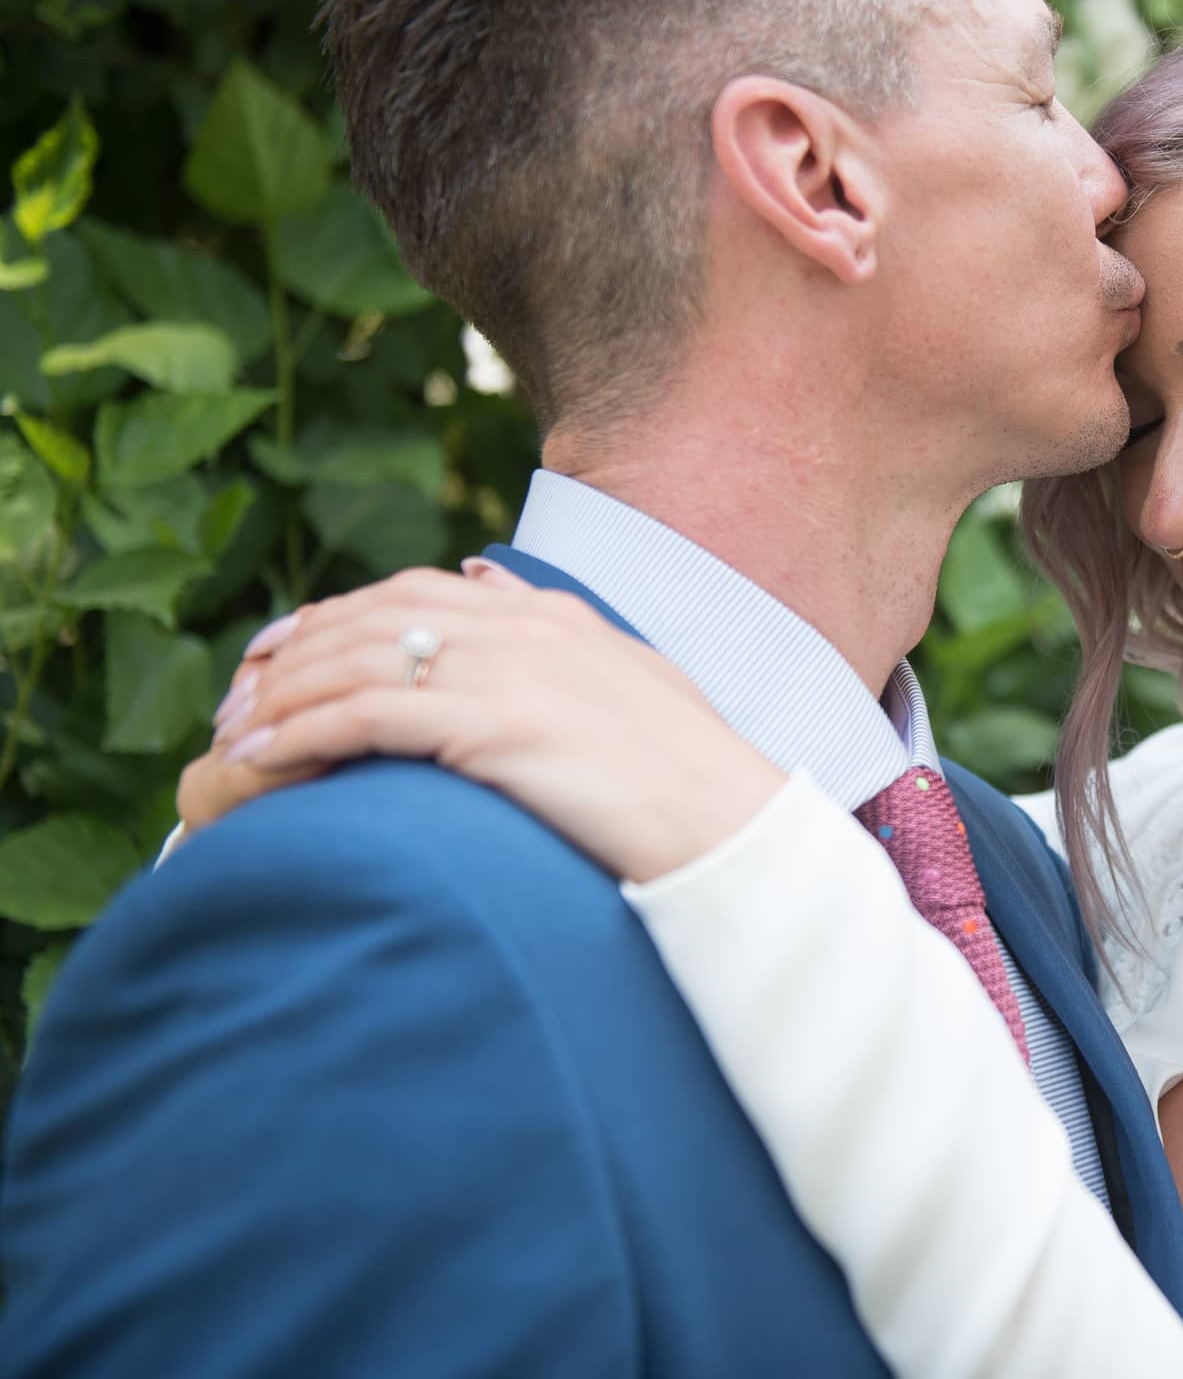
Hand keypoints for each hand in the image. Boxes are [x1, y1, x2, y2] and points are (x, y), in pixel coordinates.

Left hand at [181, 564, 784, 882]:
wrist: (730, 825)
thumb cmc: (690, 775)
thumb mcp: (629, 679)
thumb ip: (559, 631)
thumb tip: (490, 578)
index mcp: (553, 616)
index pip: (416, 592)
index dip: (334, 616)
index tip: (278, 651)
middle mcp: (525, 626)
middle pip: (372, 617)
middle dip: (291, 654)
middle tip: (235, 699)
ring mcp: (511, 671)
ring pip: (358, 660)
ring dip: (281, 696)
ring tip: (231, 738)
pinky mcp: (496, 725)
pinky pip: (369, 716)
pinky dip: (302, 732)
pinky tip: (260, 760)